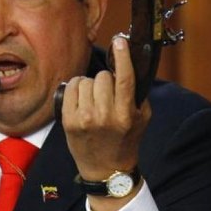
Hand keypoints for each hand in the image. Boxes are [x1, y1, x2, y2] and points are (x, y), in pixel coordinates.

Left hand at [60, 37, 150, 210]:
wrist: (106, 169)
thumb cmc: (126, 140)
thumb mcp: (141, 118)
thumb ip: (137, 93)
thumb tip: (128, 64)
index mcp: (125, 114)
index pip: (124, 79)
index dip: (122, 57)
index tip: (119, 41)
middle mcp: (105, 116)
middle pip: (102, 77)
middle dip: (106, 81)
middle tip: (107, 95)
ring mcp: (84, 119)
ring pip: (85, 80)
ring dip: (90, 85)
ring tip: (94, 100)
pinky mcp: (69, 120)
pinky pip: (71, 87)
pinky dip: (76, 89)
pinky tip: (81, 101)